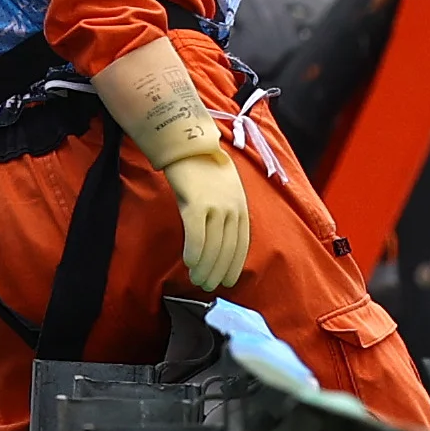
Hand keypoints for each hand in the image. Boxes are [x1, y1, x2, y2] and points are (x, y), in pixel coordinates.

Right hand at [162, 148, 251, 292]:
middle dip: (218, 271)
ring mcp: (215, 206)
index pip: (242, 243)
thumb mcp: (225, 189)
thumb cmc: (202, 166)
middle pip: (227, 249)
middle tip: (208, 286)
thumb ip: (226, 211)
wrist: (187, 144)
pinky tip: (189, 263)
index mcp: (241, 206)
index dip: (235, 264)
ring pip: (212, 246)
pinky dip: (194, 252)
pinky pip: (196, 235)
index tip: (229, 281)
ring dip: (205, 267)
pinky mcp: (195, 204)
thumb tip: (219, 238)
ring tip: (197, 280)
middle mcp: (232, 208)